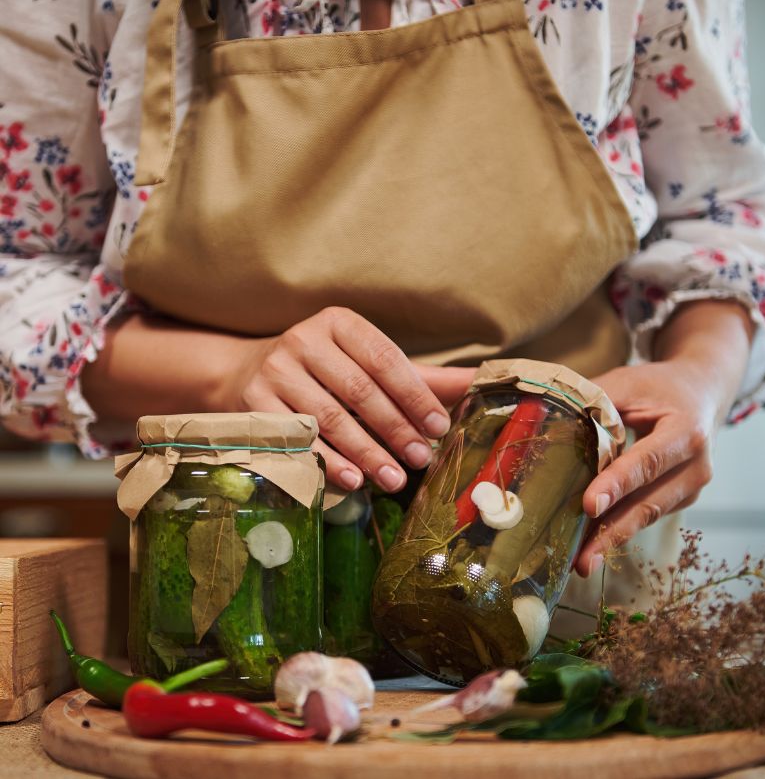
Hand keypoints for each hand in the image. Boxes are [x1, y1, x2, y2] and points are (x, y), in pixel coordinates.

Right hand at [235, 307, 474, 491]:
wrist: (247, 373)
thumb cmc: (325, 371)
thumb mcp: (368, 364)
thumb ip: (421, 377)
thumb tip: (479, 383)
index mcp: (339, 323)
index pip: (384, 359)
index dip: (414, 395)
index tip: (439, 427)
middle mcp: (304, 339)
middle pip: (359, 390)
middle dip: (395, 429)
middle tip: (421, 458)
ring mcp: (275, 370)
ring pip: (330, 418)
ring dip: (367, 452)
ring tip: (395, 478)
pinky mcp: (253, 402)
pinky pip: (298, 439)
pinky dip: (328, 462)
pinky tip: (354, 480)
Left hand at [574, 300, 754, 576]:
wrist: (699, 392)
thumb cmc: (656, 386)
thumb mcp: (626, 384)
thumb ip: (593, 403)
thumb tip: (542, 419)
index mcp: (686, 431)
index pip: (647, 461)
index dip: (617, 484)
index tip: (589, 506)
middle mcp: (696, 466)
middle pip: (649, 502)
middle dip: (612, 531)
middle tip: (582, 557)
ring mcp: (691, 488)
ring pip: (647, 516)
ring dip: (612, 538)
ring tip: (582, 561)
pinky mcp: (679, 500)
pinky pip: (645, 515)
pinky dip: (617, 528)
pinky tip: (591, 543)